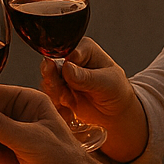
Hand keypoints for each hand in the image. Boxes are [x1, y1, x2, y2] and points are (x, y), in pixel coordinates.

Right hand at [40, 39, 147, 160]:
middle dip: (54, 80)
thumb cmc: (117, 91)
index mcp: (84, 49)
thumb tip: (66, 68)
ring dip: (55, 93)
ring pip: (47, 81)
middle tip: (63, 92)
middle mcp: (71, 59)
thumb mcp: (106, 83)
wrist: (116, 113)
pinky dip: (55, 103)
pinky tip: (68, 107)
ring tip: (68, 100)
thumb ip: (86, 77)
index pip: (64, 51)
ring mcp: (63, 75)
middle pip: (50, 65)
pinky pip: (48, 95)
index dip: (63, 65)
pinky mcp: (58, 90)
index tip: (69, 78)